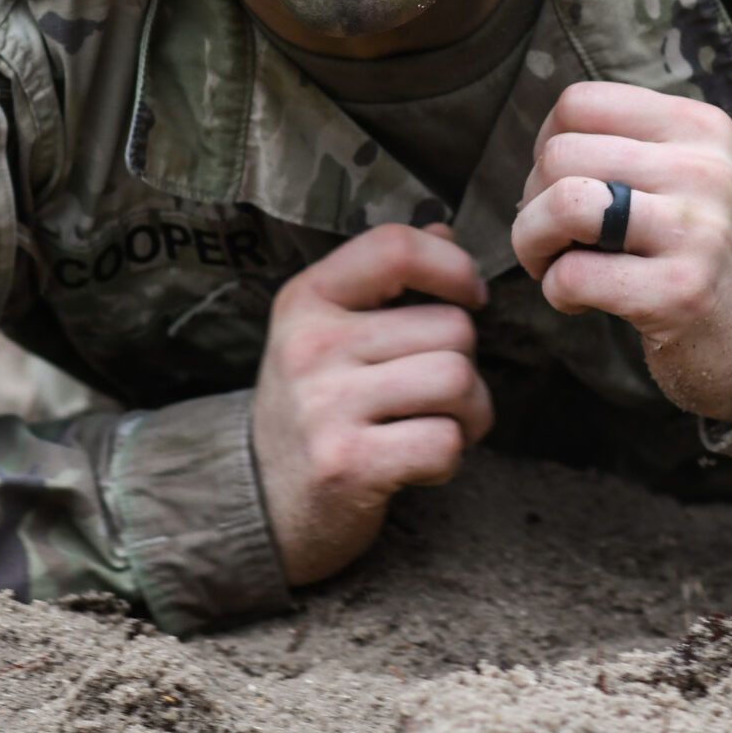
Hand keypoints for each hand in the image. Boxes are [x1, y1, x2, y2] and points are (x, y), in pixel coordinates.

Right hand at [251, 222, 493, 587]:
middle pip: (452, 328)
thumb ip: (386, 279)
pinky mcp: (347, 464)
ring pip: (457, 381)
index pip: (395, 247)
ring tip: (438, 424)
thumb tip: (443, 231)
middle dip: (466, 364)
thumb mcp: (331, 330)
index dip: (453, 268)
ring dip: (469, 412)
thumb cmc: (316, 406)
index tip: (468, 299)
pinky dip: (449, 458)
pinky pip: (444, 442)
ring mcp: (325, 406)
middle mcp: (311, 346)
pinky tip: (419, 462)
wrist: (261, 501)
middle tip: (436, 393)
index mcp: (307, 299)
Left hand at [510, 81, 731, 424]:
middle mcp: (705, 170)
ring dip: (532, 241)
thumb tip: (540, 148)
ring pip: (564, 205)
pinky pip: (573, 276)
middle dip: (531, 201)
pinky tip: (580, 299)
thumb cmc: (694, 241)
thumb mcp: (682, 170)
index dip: (546, 144)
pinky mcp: (679, 292)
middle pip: (560, 155)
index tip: (559, 183)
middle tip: (552, 236)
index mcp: (699, 126)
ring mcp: (697, 231)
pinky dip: (556, 291)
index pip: (579, 103)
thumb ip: (621, 143)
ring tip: (552, 262)